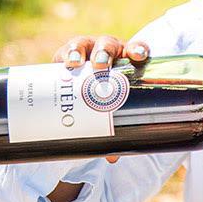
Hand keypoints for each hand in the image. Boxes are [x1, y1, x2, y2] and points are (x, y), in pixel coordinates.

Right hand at [52, 34, 150, 161]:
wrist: (86, 84)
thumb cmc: (108, 96)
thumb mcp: (113, 106)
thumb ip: (114, 127)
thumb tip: (112, 157)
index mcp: (126, 59)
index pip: (135, 48)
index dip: (138, 49)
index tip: (139, 56)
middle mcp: (107, 50)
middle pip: (108, 45)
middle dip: (104, 53)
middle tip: (100, 66)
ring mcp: (87, 49)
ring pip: (84, 44)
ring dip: (79, 51)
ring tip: (75, 62)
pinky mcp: (68, 54)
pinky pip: (64, 52)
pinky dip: (65, 55)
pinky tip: (63, 62)